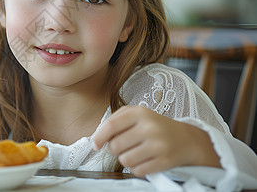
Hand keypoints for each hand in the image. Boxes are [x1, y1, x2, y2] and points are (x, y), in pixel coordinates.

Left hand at [92, 106, 219, 176]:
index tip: (96, 144)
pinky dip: (137, 168)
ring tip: (135, 153)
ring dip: (125, 159)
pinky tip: (144, 160)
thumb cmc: (155, 126)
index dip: (99, 137)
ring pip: (124, 160)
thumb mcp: (138, 115)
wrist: (187, 139)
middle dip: (114, 149)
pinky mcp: (165, 161)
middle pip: (115, 146)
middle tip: (124, 146)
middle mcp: (149, 127)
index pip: (111, 125)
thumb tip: (97, 139)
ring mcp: (158, 144)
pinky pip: (138, 170)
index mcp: (140, 113)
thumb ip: (116, 121)